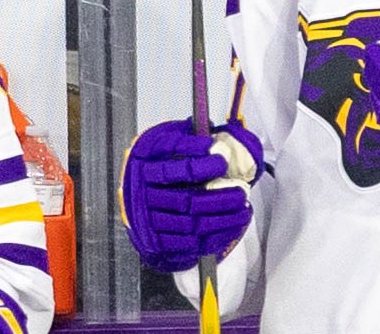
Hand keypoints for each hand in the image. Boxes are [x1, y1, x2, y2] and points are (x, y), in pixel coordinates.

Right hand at [120, 120, 261, 272]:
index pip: (174, 169)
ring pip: (188, 224)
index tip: (222, 161)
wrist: (138, 186)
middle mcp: (142, 190)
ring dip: (220, 219)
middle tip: (241, 192)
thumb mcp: (175, 137)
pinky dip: (211, 238)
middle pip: (185, 200)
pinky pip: (185, 244)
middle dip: (218, 198)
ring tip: (241, 210)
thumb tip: (233, 135)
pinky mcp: (153, 239)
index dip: (200, 166)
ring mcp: (146, 217)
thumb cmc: (163, 158)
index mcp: (147, 159)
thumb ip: (199, 135)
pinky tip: (229, 228)